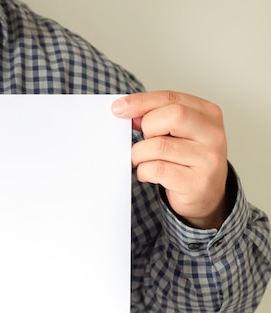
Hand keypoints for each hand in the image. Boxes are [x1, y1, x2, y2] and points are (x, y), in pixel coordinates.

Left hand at [112, 91, 228, 228]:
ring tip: (141, 160)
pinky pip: (157, 170)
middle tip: (144, 141)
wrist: (206, 195)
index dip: (141, 102)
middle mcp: (213, 134)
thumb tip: (125, 110)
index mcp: (208, 114)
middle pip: (173, 115)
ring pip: (160, 146)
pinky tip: (146, 174)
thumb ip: (156, 117)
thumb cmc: (185, 159)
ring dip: (139, 154)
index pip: (171, 98)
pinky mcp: (196, 182)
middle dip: (148, 127)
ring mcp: (208, 159)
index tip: (117, 108)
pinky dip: (143, 171)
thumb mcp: (176, 132)